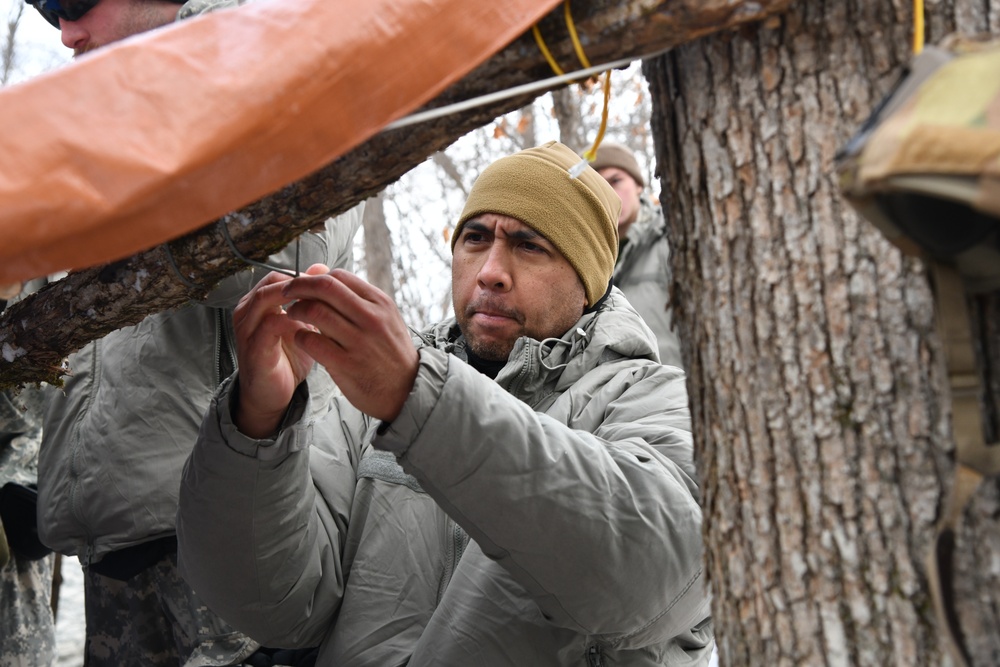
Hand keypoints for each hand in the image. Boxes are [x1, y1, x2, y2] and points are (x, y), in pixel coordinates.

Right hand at [232, 264, 328, 437]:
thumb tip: (322, 269)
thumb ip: (310, 301)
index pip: (277, 276)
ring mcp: (247, 330)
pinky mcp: (253, 349)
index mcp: (256, 303)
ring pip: (266, 298)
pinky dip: (290, 321)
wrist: (272, 396)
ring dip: (295, 299)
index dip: (303, 277)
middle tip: (326, 292)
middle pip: (271, 283)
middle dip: (300, 284)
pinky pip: (270, 326)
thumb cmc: (288, 358)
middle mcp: (246, 312)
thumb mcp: (302, 325)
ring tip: (320, 305)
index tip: (328, 285)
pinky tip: (310, 326)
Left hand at [281, 269, 418, 421]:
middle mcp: (371, 318)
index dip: (314, 277)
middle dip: (299, 286)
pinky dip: (299, 336)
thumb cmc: (390, 352)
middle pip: (325, 287)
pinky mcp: (346, 364)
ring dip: (296, 311)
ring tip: (293, 316)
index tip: (303, 286)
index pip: (339, 276)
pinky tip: (300, 338)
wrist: (408, 390)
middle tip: (287, 293)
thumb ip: (355, 297)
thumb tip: (320, 271)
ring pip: (315, 312)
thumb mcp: (384, 318)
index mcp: (380, 303)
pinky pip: (312, 341)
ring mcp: (359, 341)